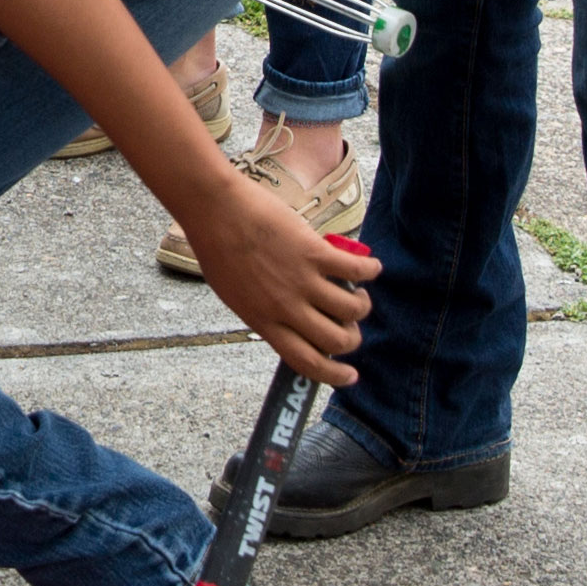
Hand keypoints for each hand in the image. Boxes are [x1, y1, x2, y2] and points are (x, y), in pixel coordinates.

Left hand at [166, 199, 370, 386]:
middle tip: (351, 325)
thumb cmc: (219, 248)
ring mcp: (300, 280)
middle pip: (336, 341)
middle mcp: (284, 307)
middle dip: (352, 339)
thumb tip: (293, 325)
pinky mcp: (314, 253)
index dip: (333, 375)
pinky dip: (370, 271)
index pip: (306, 363)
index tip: (349, 376)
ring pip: (352, 310)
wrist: (214, 209)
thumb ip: (265, 313)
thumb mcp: (235, 295)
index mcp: (262, 322)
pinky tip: (371, 267)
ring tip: (359, 294)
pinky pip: (356, 271)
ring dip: (362, 305)